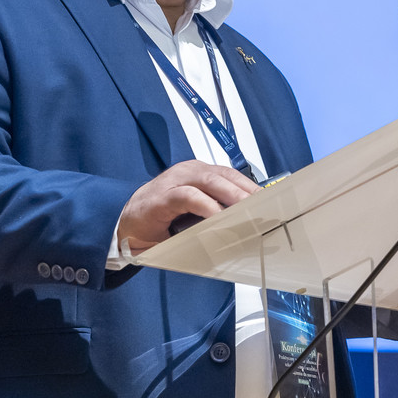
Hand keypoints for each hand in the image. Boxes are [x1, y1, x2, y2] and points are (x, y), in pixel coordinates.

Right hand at [116, 161, 257, 252]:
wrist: (126, 225)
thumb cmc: (163, 219)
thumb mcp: (196, 214)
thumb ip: (217, 213)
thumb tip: (247, 225)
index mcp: (200, 174)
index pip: (233, 177)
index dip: (252, 188)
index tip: (271, 202)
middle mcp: (190, 172)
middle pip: (226, 177)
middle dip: (248, 192)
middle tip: (266, 208)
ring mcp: (176, 181)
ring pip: (210, 182)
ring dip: (232, 197)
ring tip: (249, 211)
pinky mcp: (163, 196)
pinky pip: (189, 197)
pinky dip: (206, 206)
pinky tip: (217, 217)